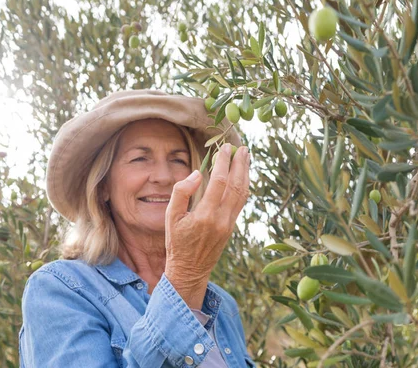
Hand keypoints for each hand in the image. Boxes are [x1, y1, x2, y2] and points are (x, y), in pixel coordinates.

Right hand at [164, 143, 249, 307]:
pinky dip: (244, 186)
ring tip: (246, 157)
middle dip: (240, 164)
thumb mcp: (171, 217)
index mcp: (205, 215)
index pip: (219, 182)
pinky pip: (241, 202)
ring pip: (242, 194)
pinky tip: (243, 177)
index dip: (224, 162)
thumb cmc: (177, 243)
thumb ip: (181, 193)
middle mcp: (221, 219)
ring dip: (246, 174)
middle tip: (242, 148)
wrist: (190, 270)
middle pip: (236, 185)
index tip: (225, 148)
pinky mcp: (232, 227)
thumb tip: (197, 173)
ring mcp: (229, 224)